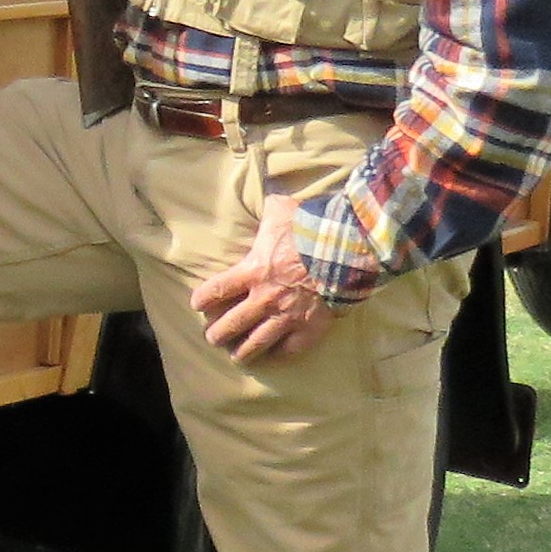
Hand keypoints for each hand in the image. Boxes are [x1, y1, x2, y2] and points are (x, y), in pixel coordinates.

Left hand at [189, 191, 333, 360]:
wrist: (352, 246)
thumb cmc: (314, 225)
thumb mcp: (281, 209)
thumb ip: (267, 209)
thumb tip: (265, 194)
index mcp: (253, 270)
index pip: (216, 290)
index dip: (203, 299)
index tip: (198, 305)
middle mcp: (266, 298)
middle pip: (232, 324)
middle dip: (218, 334)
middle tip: (213, 338)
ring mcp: (288, 316)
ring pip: (258, 343)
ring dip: (244, 351)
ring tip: (238, 356)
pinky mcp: (312, 327)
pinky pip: (291, 348)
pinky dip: (280, 352)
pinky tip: (274, 354)